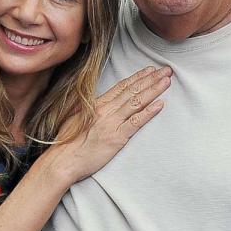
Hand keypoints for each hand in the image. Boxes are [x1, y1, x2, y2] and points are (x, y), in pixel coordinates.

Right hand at [47, 66, 171, 183]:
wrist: (63, 160)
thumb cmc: (67, 142)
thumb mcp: (75, 118)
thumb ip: (88, 108)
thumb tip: (96, 102)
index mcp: (97, 104)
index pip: (122, 86)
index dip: (137, 77)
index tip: (149, 70)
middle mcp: (106, 110)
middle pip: (132, 90)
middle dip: (151, 79)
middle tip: (166, 70)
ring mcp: (112, 123)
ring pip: (137, 102)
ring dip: (154, 90)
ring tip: (167, 81)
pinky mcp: (116, 137)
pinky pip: (136, 122)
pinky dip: (149, 112)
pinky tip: (160, 104)